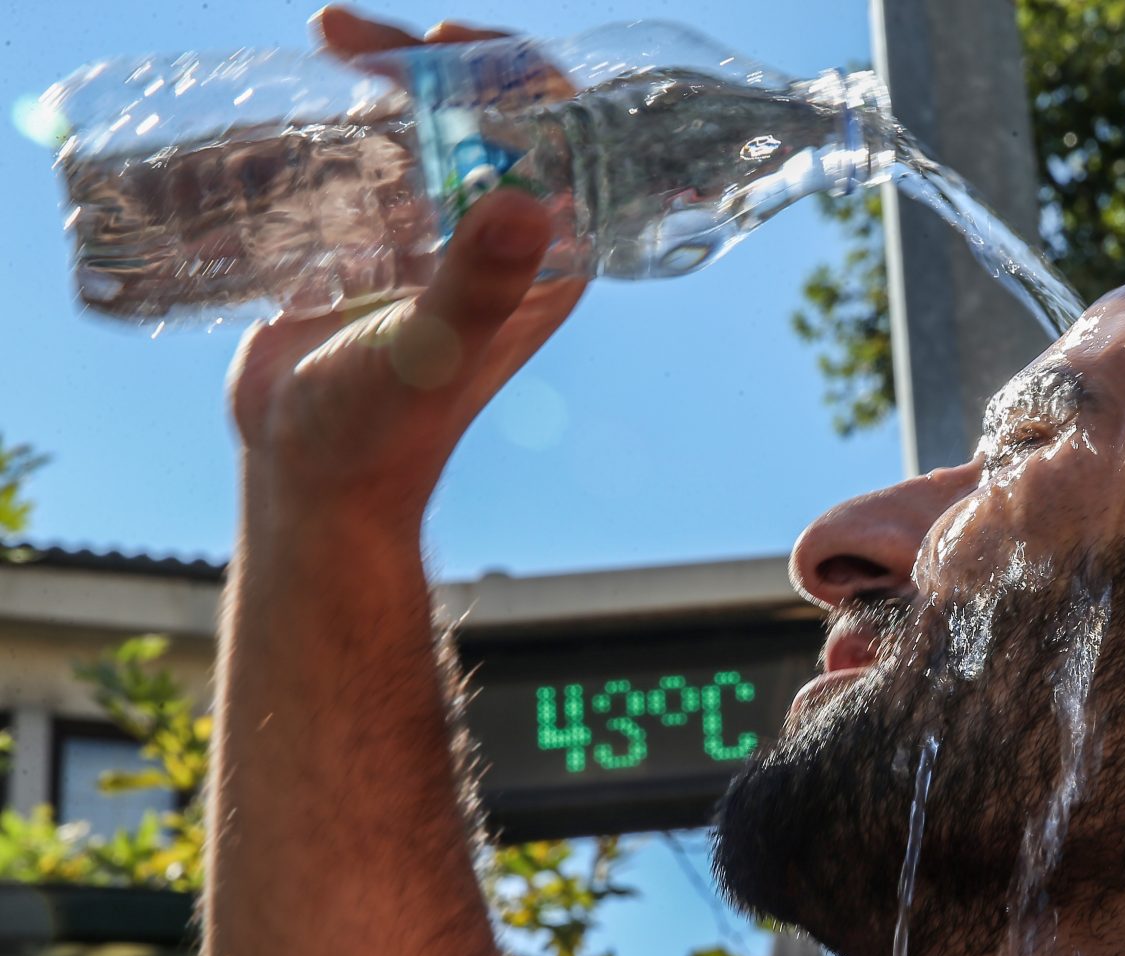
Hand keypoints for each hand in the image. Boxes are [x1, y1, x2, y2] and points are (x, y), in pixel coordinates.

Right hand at [226, 7, 585, 526]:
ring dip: (377, 81)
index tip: (448, 39)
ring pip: (420, 130)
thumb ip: (476, 284)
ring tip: (323, 44)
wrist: (309, 475)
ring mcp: (431, 240)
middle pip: (484, 119)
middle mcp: (495, 243)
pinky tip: (297, 99)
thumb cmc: (382, 429)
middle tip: (351, 35)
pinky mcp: (369, 246)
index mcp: (543, 262)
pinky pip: (364, 162)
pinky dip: (334, 123)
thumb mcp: (432, 349)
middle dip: (428, 61)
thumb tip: (519, 202)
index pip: (560, 140)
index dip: (516, 74)